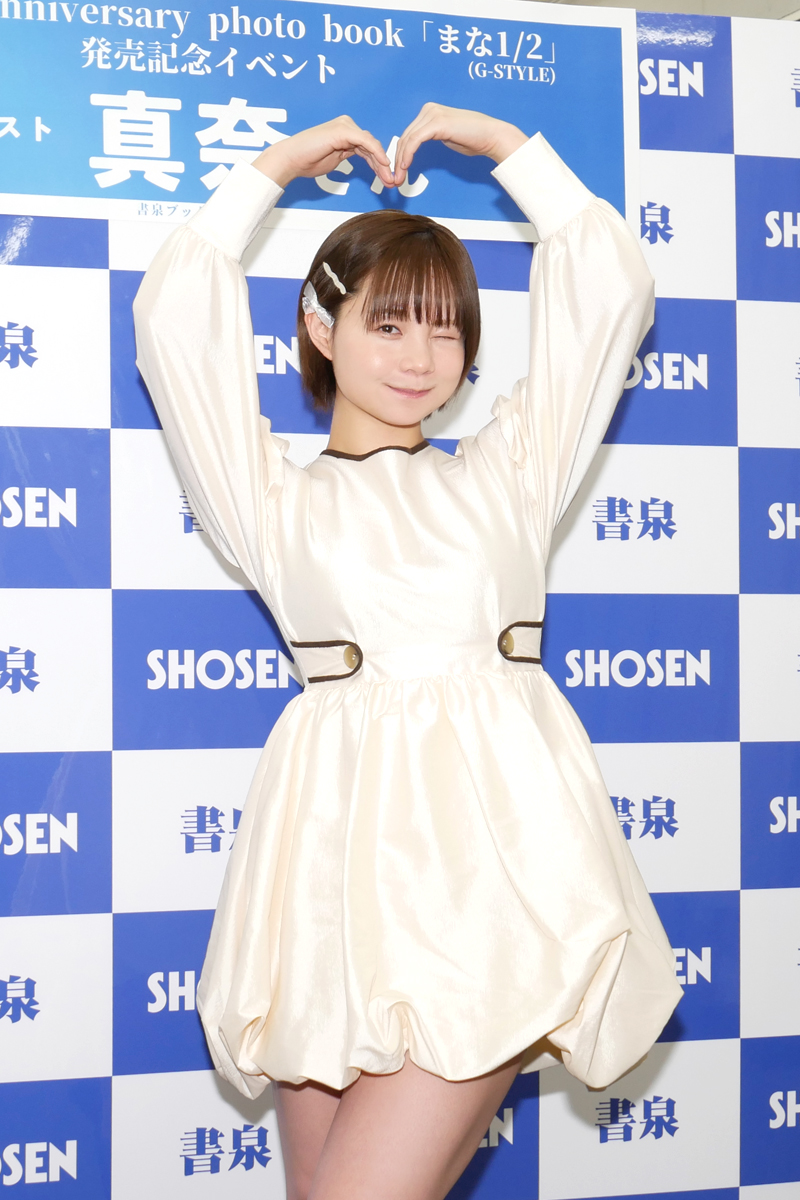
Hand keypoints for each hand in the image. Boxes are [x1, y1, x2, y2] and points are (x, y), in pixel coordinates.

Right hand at [253, 115, 392, 189]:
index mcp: (345, 132)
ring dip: (382, 163)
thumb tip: (362, 161)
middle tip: (392, 182)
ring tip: (389, 179)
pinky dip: (376, 153)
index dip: (379, 165)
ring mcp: (345, 127)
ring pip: (371, 145)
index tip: (387, 180)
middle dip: (383, 166)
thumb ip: (348, 155)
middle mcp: (346, 126)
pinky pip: (365, 141)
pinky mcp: (343, 130)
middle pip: (372, 146)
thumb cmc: (308, 161)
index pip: (368, 148)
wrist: (292, 159)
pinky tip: (384, 164)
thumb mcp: (335, 159)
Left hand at [393, 103, 527, 185]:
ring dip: (401, 161)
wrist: (492, 136)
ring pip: (408, 139)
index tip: (399, 173)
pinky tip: (406, 167)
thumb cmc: (474, 139)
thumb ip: (431, 137)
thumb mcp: (447, 137)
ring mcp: (432, 114)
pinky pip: (415, 140)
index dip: (401, 155)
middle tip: (396, 179)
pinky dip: (408, 155)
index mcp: (430, 112)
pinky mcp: (437, 123)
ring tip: (399, 179)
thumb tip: (417, 146)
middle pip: (405, 137)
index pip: (409, 134)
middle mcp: (429, 110)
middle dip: (398, 160)